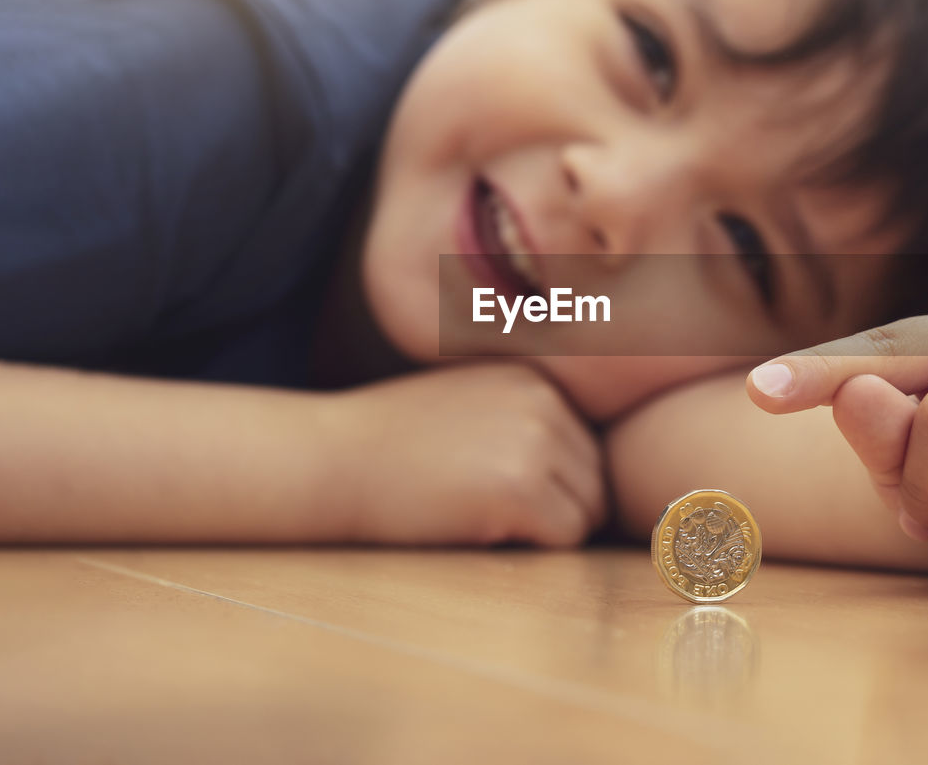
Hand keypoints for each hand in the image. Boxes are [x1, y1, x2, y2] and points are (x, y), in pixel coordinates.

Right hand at [325, 362, 605, 546]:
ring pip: (588, 512)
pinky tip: (480, 527)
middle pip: (596, 480)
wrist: (331, 461)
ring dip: (546, 529)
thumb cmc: (393, 444)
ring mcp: (535, 442)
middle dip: (557, 507)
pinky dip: (533, 548)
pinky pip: (566, 537)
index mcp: (536, 378)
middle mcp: (544, 401)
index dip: (553, 483)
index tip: (497, 486)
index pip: (588, 449)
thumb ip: (528, 419)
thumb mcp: (472, 402)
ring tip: (483, 514)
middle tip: (489, 508)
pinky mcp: (519, 488)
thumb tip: (592, 468)